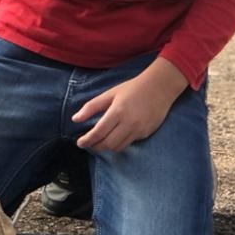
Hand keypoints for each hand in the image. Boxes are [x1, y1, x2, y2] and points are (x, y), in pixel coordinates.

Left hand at [73, 58, 187, 151]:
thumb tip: (75, 119)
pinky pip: (129, 143)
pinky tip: (115, 137)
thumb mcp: (110, 94)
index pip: (98, 133)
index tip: (80, 143)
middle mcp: (129, 123)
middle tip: (88, 144)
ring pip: (118, 147)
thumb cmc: (132, 88)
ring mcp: (139, 130)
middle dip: (95, 146)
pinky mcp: (146, 133)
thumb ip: (92, 107)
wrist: (160, 87)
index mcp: (117, 112)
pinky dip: (119, 143)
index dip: (87, 140)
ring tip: (100, 142)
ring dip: (107, 147)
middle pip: (108, 144)